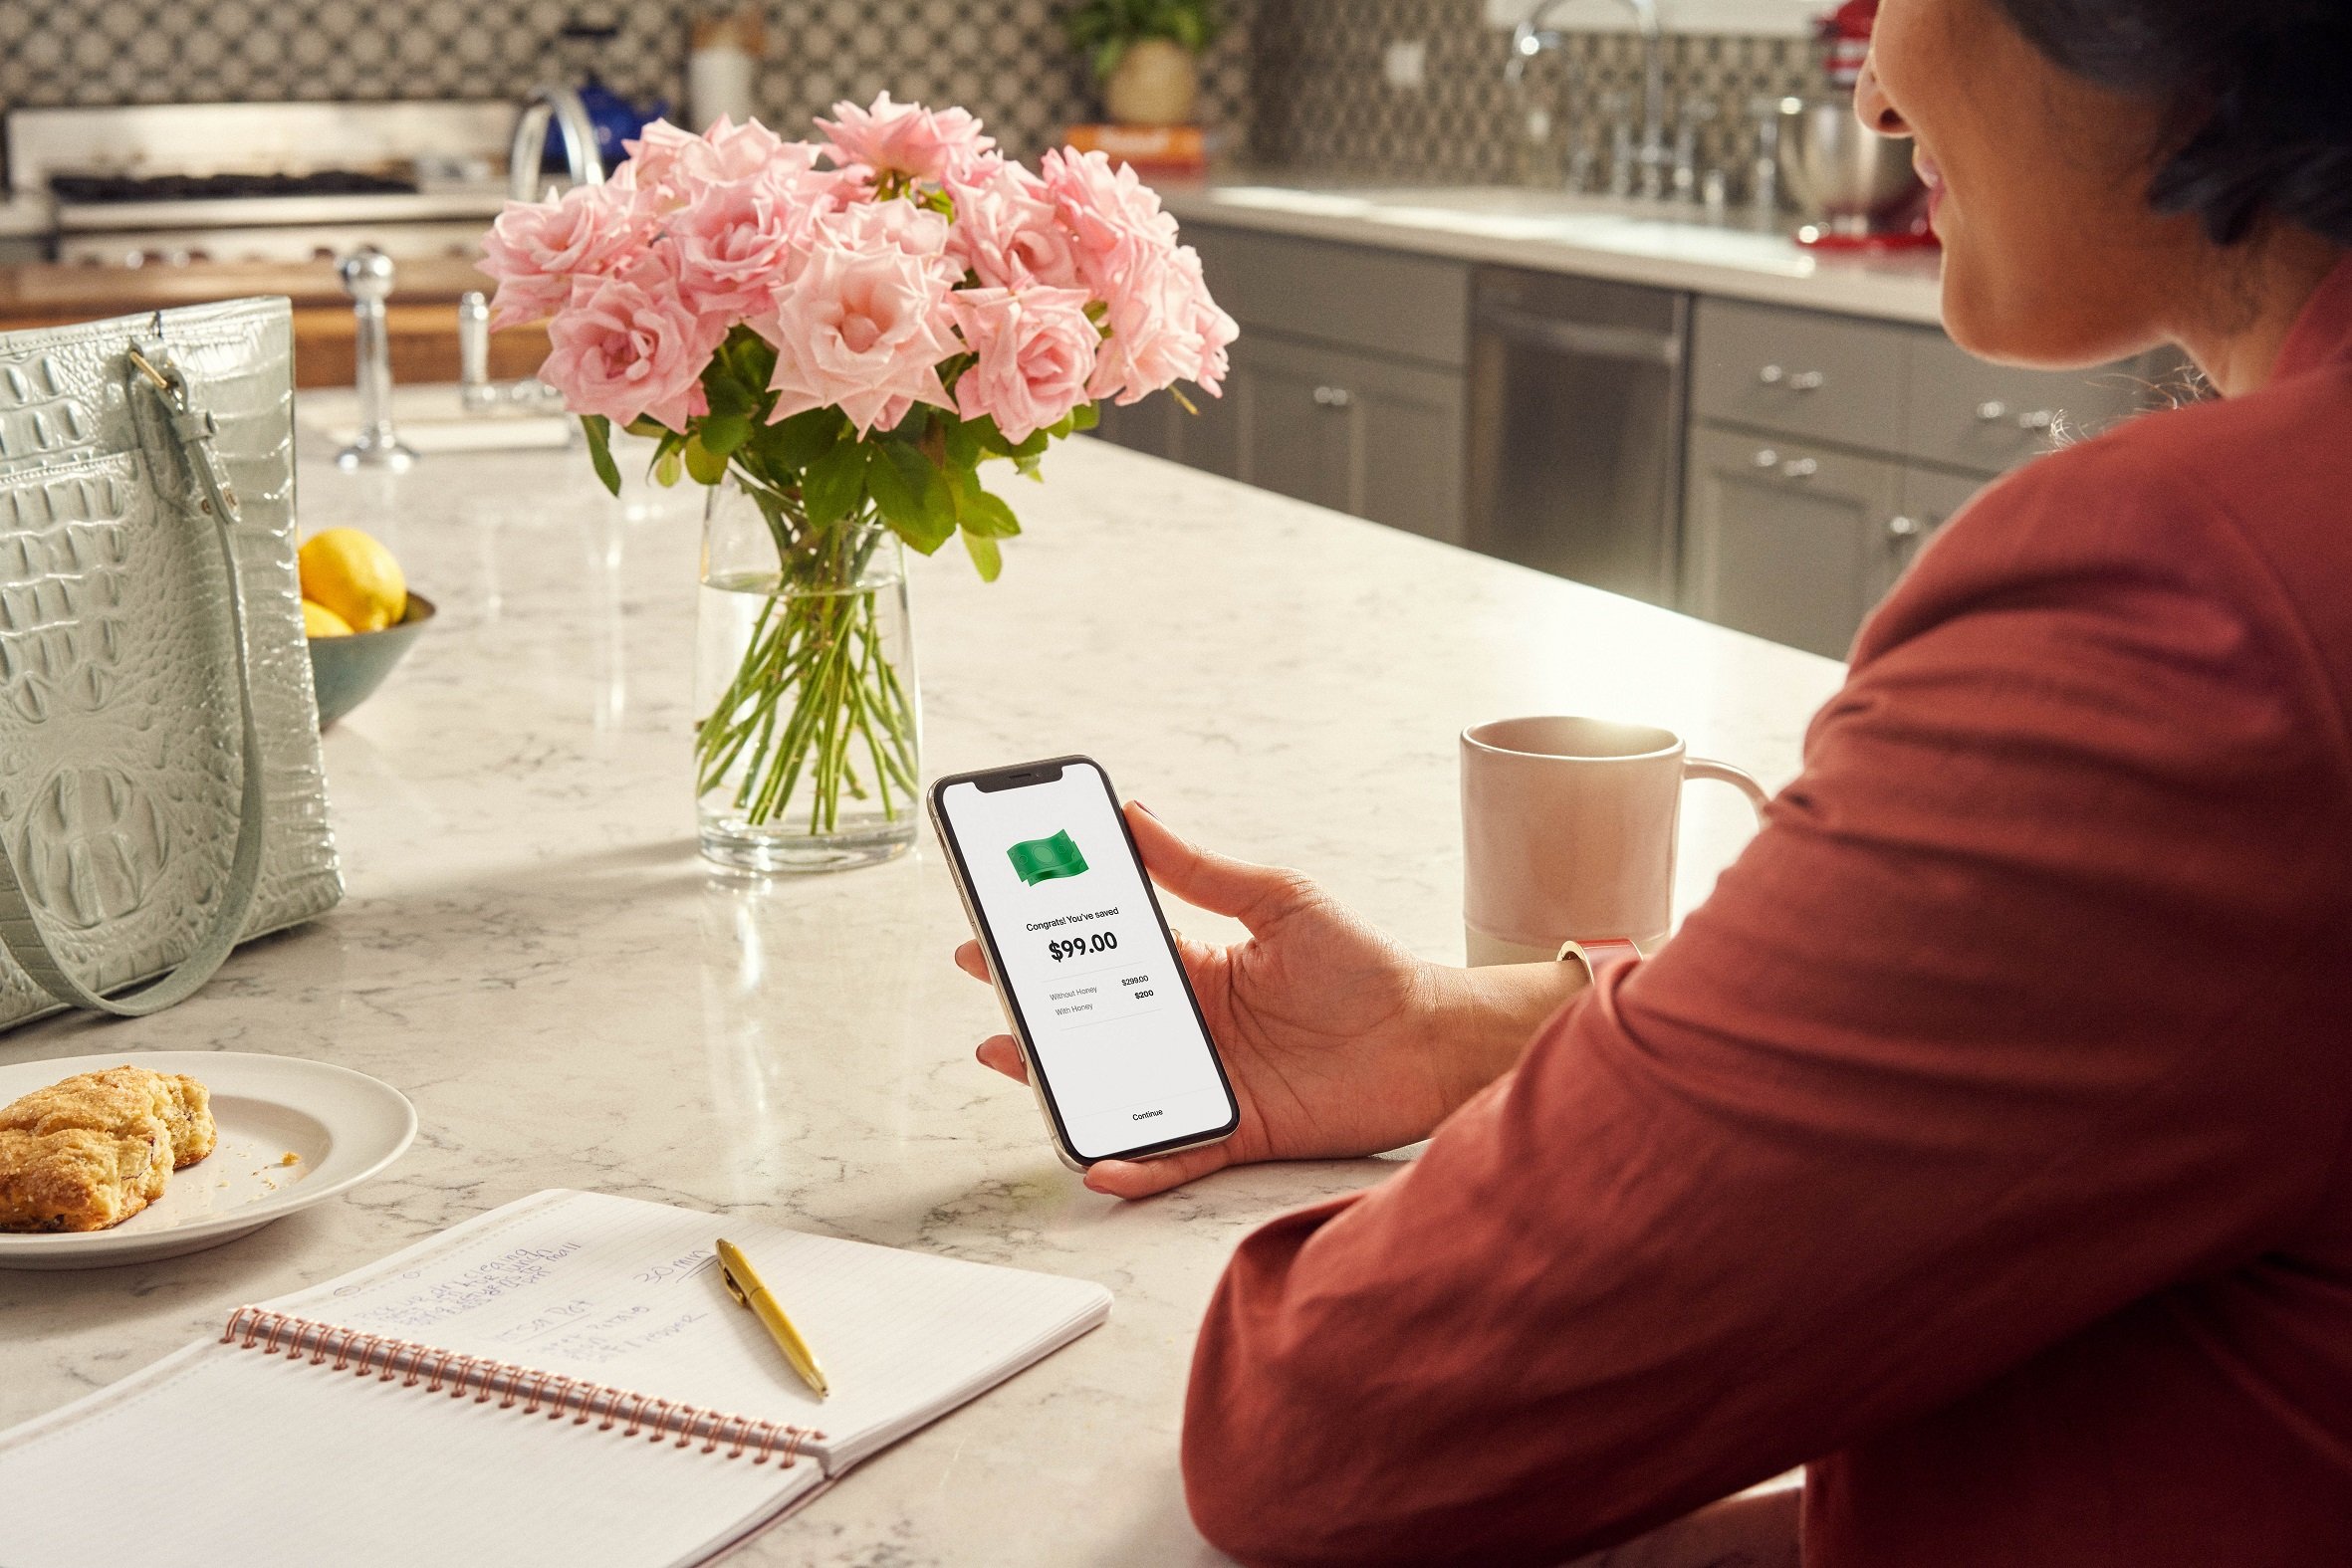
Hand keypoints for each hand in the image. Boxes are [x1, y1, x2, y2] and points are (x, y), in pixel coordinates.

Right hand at [954, 803, 1583, 1197]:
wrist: (1428, 1037)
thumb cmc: (1362, 965)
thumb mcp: (1278, 900)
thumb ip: (1202, 870)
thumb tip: (1137, 816)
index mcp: (1193, 967)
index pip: (1104, 953)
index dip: (1049, 941)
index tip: (996, 919)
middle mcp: (1189, 1027)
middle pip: (1093, 1021)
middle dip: (1031, 1003)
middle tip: (985, 981)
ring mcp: (1205, 1082)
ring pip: (1114, 1087)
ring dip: (1060, 1081)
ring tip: (1010, 1057)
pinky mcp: (1233, 1132)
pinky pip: (1169, 1153)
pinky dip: (1131, 1162)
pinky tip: (1096, 1156)